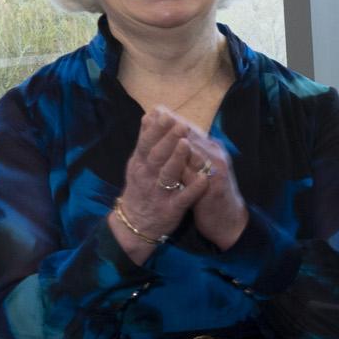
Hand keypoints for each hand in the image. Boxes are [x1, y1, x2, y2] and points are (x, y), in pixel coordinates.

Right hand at [117, 112, 202, 244]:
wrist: (135, 224)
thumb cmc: (141, 187)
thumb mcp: (138, 163)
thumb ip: (145, 141)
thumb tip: (150, 115)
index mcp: (140, 163)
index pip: (146, 143)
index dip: (156, 129)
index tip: (166, 114)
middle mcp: (147, 176)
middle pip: (157, 155)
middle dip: (168, 139)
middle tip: (181, 125)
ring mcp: (159, 193)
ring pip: (168, 174)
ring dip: (177, 159)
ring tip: (187, 144)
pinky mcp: (170, 209)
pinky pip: (183, 198)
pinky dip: (192, 189)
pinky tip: (203, 180)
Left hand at [163, 112, 246, 246]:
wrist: (229, 221)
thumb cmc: (212, 195)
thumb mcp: (202, 170)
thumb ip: (191, 153)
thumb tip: (174, 136)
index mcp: (214, 150)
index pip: (192, 129)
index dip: (173, 120)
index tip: (155, 110)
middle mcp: (217, 156)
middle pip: (192, 135)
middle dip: (171, 125)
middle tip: (152, 115)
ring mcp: (216, 170)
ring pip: (193, 150)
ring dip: (173, 140)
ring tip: (155, 132)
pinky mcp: (213, 186)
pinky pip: (193, 173)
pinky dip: (179, 166)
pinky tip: (164, 163)